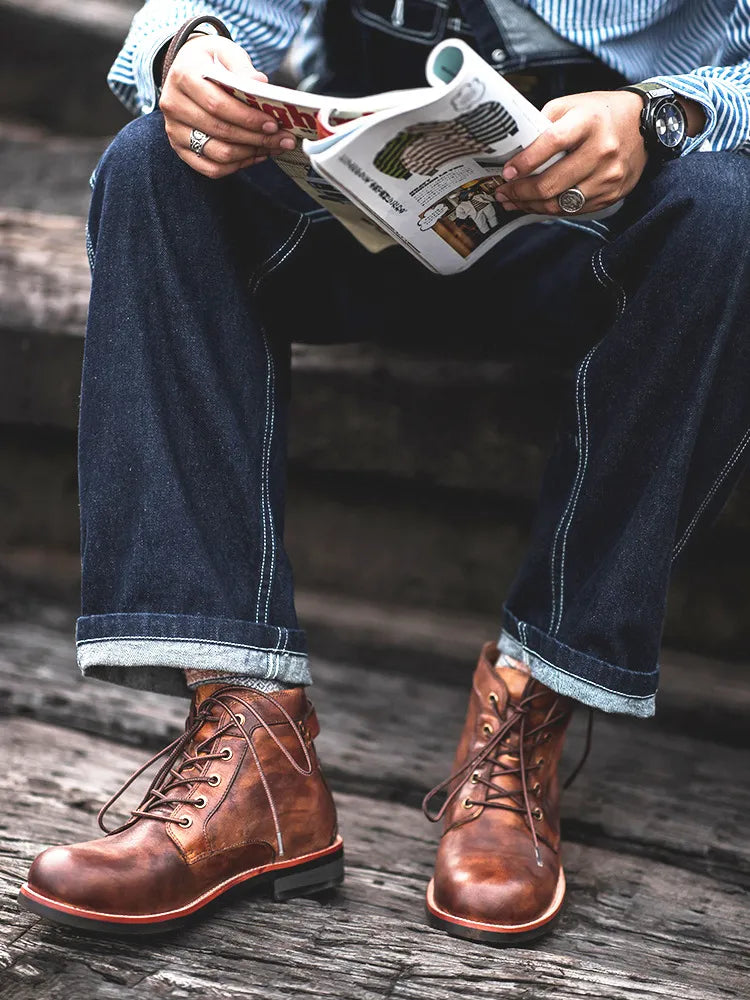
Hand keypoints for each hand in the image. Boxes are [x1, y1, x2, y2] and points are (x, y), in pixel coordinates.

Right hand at [159, 34, 296, 178]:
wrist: (187, 69)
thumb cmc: (210, 61)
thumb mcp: (225, 50)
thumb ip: (242, 66)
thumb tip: (259, 83)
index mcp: (183, 76)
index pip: (217, 104)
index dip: (247, 118)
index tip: (273, 124)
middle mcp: (174, 105)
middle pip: (220, 131)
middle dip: (256, 138)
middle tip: (283, 139)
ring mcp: (174, 130)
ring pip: (218, 153)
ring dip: (250, 154)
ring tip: (272, 146)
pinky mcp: (180, 149)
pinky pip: (211, 168)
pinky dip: (237, 166)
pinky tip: (255, 155)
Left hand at [496, 90, 647, 214]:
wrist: (644, 125)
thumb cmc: (601, 114)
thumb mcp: (572, 105)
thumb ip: (543, 122)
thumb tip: (515, 148)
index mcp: (589, 122)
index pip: (552, 143)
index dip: (526, 161)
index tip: (507, 171)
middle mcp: (602, 150)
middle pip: (552, 183)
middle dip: (520, 191)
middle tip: (503, 192)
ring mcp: (608, 176)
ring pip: (560, 203)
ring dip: (531, 205)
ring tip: (514, 201)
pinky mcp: (611, 194)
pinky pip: (574, 210)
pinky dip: (551, 209)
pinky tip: (536, 204)